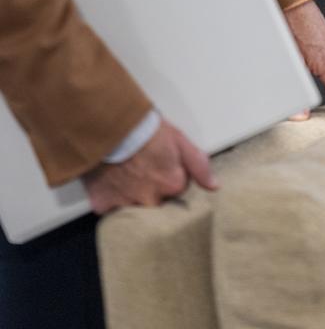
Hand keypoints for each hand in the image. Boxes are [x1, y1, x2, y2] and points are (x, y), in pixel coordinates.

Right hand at [83, 119, 216, 213]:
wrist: (110, 123)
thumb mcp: (179, 139)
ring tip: (125, 173)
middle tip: (143, 168)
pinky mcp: (104, 204)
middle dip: (152, 190)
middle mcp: (151, 200)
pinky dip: (111, 197)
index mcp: (172, 184)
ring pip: (134, 207)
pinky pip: (110, 208)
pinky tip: (110, 180)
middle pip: (157, 203)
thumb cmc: (145, 128)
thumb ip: (198, 165)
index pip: (178, 189)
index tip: (162, 163)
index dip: (171, 175)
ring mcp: (126, 204)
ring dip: (132, 195)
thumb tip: (214, 186)